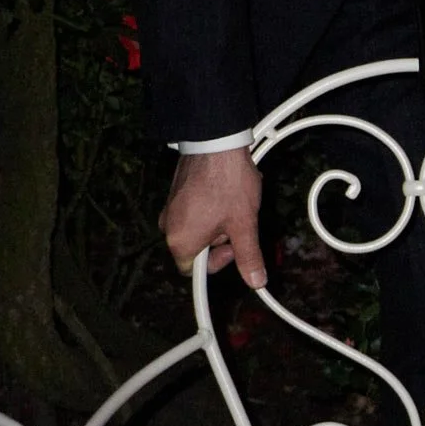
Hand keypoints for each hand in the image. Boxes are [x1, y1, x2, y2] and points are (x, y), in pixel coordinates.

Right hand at [160, 147, 265, 286]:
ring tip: (233, 203)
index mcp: (181, 242)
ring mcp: (170, 210)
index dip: (218, 262)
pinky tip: (225, 193)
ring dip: (218, 223)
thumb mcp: (244, 225)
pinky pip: (193, 213)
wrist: (215, 143)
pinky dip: (210, 209)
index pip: (195, 271)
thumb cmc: (228, 184)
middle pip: (197, 249)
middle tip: (237, 220)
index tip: (234, 246)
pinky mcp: (175, 195)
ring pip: (198, 229)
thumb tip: (255, 282)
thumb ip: (248, 256)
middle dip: (221, 239)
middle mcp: (168, 228)